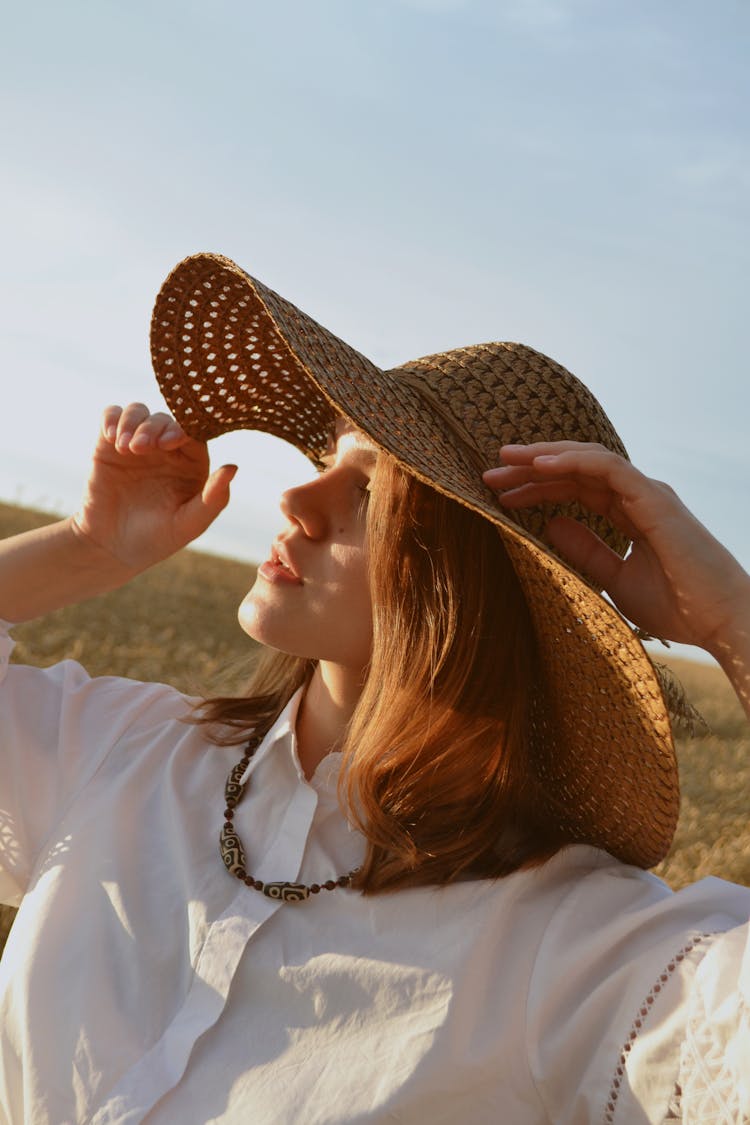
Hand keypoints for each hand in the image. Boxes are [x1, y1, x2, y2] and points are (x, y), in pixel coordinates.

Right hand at [73, 404, 236, 574]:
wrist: (112, 548)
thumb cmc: (156, 539)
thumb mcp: (189, 524)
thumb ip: (214, 498)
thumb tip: (233, 467)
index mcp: (192, 464)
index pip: (193, 434)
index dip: (182, 431)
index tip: (168, 443)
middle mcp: (167, 449)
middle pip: (165, 420)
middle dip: (153, 428)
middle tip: (140, 448)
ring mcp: (138, 444)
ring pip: (139, 412)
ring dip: (132, 422)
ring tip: (125, 448)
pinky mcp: (109, 443)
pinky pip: (112, 415)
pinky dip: (112, 419)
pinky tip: (111, 438)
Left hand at [483, 442, 749, 660]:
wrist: (720, 622)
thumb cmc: (678, 606)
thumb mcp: (615, 579)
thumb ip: (586, 550)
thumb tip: (549, 524)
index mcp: (630, 512)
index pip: (575, 488)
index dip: (537, 487)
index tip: (499, 494)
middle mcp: (637, 496)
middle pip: (575, 469)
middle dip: (531, 468)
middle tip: (490, 472)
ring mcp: (647, 493)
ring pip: (587, 460)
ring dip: (545, 457)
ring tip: (507, 460)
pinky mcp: (655, 499)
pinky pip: (608, 468)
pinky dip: (573, 462)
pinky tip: (540, 465)